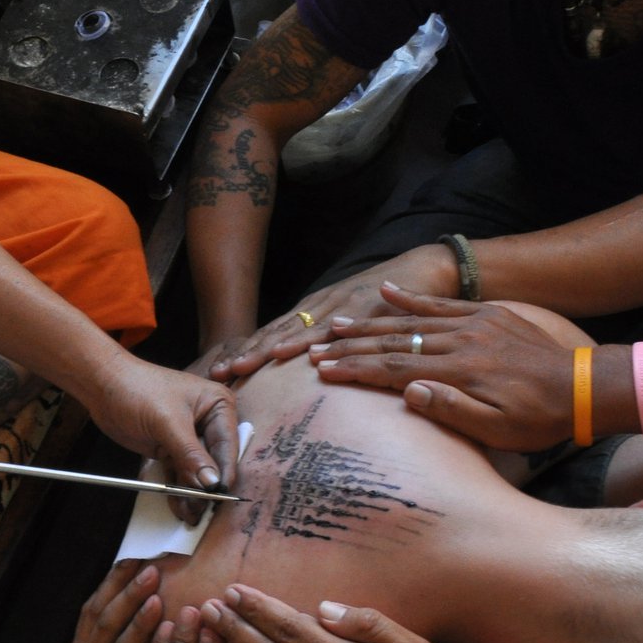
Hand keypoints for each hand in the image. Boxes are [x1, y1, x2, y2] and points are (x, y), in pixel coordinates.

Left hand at [31, 559, 164, 642]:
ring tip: (140, 561)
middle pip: (103, 624)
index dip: (137, 628)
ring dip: (115, 584)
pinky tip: (122, 571)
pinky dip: (104, 589)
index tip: (158, 604)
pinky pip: (88, 613)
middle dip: (128, 595)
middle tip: (153, 571)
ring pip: (93, 611)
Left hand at [88, 354, 239, 522]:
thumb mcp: (167, 422)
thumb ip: (190, 454)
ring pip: (196, 473)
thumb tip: (212, 483)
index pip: (227, 446)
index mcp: (218, 406)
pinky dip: (178, 491)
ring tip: (191, 516)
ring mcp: (189, 438)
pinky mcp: (171, 449)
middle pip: (214, 463)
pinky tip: (180, 508)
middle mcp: (208, 422)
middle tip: (203, 512)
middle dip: (207, 488)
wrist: (102, 385)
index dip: (224, 473)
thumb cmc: (136, 389)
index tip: (220, 496)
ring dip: (193, 495)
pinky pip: (179, 474)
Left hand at [204, 246, 458, 384]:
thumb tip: (305, 368)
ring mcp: (343, 306)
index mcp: (315, 310)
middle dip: (247, 353)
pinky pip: (342, 328)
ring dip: (271, 349)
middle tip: (218, 373)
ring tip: (245, 366)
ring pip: (300, 330)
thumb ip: (327, 339)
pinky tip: (306, 355)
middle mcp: (322, 306)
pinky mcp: (368, 309)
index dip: (246, 351)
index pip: (273, 334)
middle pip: (277, 332)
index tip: (218, 371)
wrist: (424, 268)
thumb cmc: (386, 300)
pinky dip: (321, 340)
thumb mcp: (350, 319)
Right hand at [308, 285, 576, 451]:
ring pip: (410, 321)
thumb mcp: (499, 429)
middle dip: (351, 347)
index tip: (323, 371)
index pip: (394, 368)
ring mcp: (472, 324)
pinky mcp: (485, 315)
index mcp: (460, 371)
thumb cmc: (540, 418)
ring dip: (370, 323)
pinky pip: (440, 303)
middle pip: (394, 342)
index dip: (355, 370)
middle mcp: (460, 341)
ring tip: (336, 324)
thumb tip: (409, 391)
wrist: (585, 387)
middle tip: (314, 351)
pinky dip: (410, 298)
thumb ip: (453, 410)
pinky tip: (384, 290)